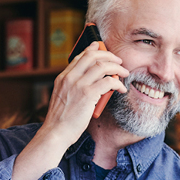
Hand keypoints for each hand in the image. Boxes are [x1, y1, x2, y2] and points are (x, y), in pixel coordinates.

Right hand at [9, 42, 128, 179]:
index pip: (79, 57)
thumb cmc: (62, 120)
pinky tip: (121, 89)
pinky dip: (118, 83)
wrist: (55, 133)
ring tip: (124, 73)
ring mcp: (78, 85)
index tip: (100, 47)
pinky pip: (108, 81)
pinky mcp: (87, 94)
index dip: (92, 50)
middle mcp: (70, 78)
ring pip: (102, 66)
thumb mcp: (64, 98)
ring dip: (117, 67)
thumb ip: (74, 88)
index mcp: (63, 78)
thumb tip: (93, 83)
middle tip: (118, 60)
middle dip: (108, 55)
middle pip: (92, 56)